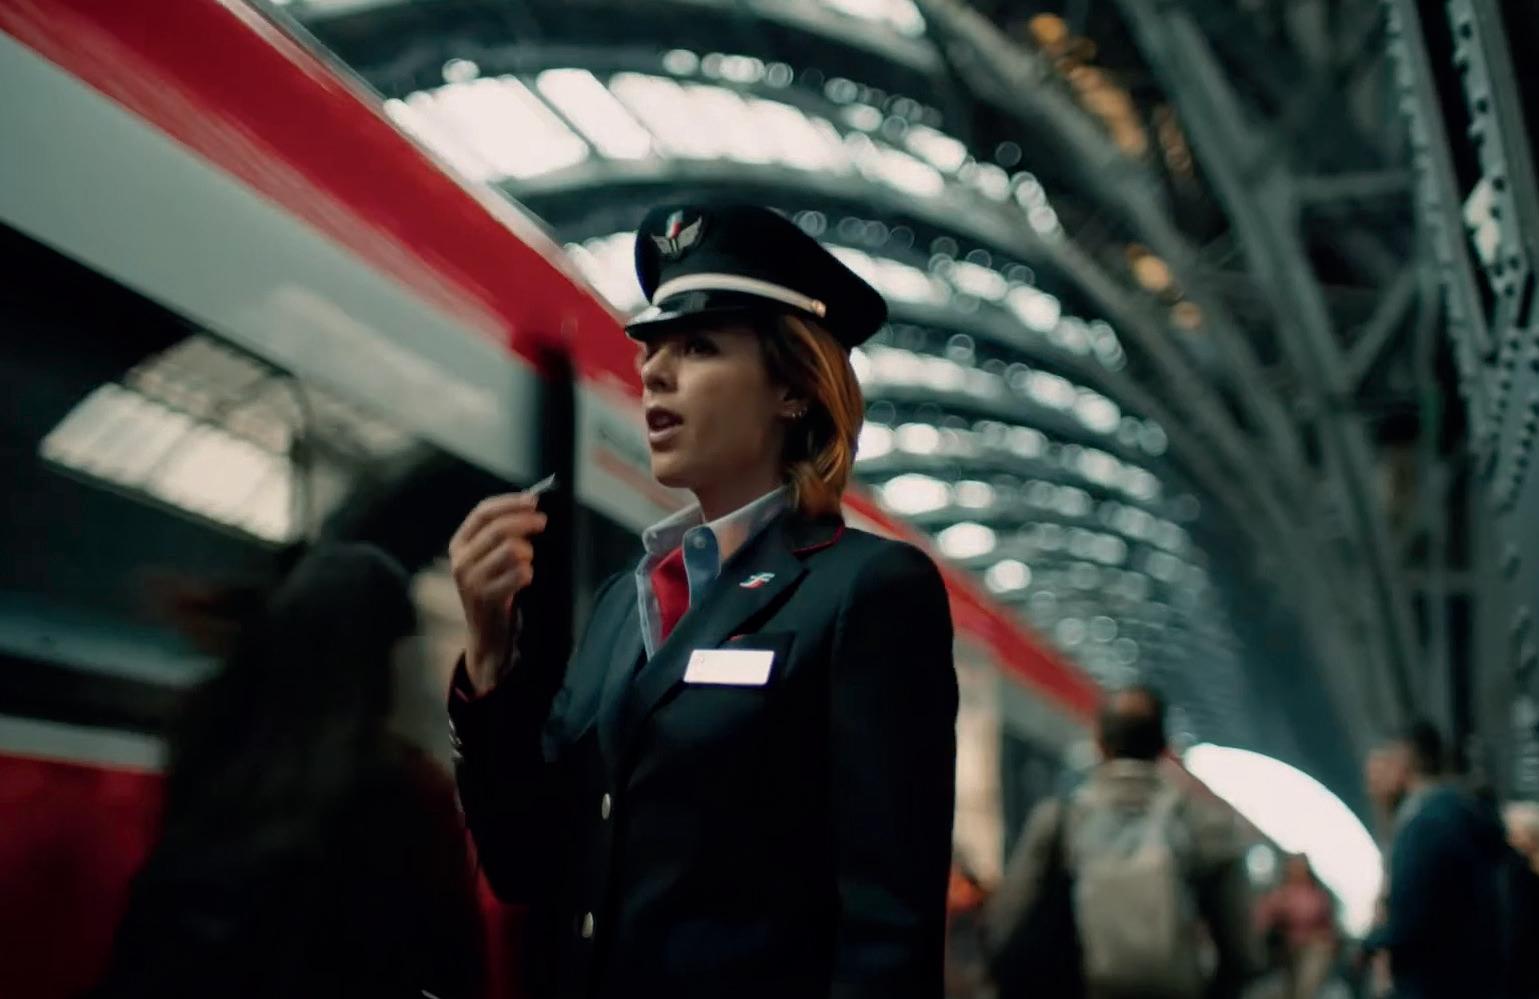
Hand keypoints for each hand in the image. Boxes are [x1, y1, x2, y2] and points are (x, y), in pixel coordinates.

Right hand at [449, 492, 547, 691]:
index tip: (533, 500)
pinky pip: (519, 574)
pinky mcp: (486, 598)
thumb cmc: (496, 589)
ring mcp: (471, 580)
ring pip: (512, 550)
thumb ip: (502, 534)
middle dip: (526, 521)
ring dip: (528, 552)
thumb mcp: (489, 558)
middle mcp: (460, 560)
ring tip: (528, 561)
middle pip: (499, 528)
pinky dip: (529, 573)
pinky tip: (527, 578)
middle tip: (543, 522)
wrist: (488, 634)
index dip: (510, 503)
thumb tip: (531, 506)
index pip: (483, 512)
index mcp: (459, 544)